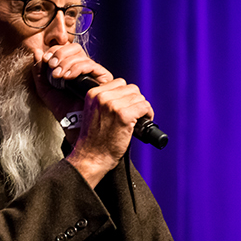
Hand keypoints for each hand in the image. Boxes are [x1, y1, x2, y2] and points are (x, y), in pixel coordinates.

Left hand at [31, 43, 111, 121]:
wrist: (72, 123)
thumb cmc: (61, 108)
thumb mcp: (45, 88)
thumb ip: (39, 71)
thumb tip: (37, 51)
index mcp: (71, 66)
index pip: (66, 49)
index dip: (55, 50)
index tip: (45, 59)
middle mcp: (84, 67)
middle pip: (75, 48)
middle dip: (60, 54)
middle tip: (52, 66)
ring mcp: (94, 72)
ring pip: (82, 56)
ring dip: (66, 63)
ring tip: (58, 76)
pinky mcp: (103, 77)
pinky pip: (91, 65)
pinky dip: (77, 68)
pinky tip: (68, 78)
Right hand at [31, 44, 153, 187]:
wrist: (91, 157)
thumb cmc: (94, 140)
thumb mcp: (94, 112)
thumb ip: (106, 101)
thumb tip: (126, 95)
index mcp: (93, 94)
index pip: (119, 83)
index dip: (126, 95)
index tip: (127, 105)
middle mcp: (102, 97)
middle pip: (131, 88)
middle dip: (135, 100)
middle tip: (135, 113)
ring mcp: (113, 106)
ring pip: (139, 97)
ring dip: (142, 108)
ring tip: (138, 118)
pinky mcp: (124, 116)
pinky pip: (144, 107)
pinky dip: (148, 114)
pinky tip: (142, 122)